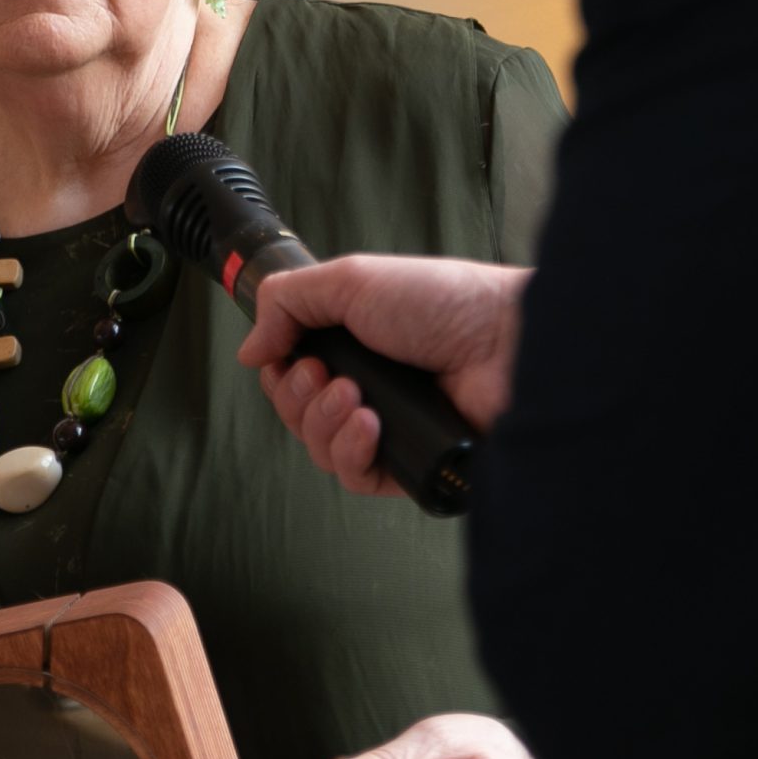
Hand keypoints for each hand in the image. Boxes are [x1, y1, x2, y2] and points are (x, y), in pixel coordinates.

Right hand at [237, 256, 529, 496]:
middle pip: (298, 414)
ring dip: (323, 422)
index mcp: (356, 344)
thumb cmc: (442, 303)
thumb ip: (287, 303)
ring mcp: (390, 429)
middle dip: (298, 396)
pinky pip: (355, 478)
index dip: (281, 371)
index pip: (291, 374)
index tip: (291, 355)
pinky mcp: (409, 466)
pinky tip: (369, 426)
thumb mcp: (351, 280)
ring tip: (357, 398)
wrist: (507, 342)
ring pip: (320, 449)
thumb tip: (250, 351)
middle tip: (327, 374)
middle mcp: (370, 388)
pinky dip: (350, 452)